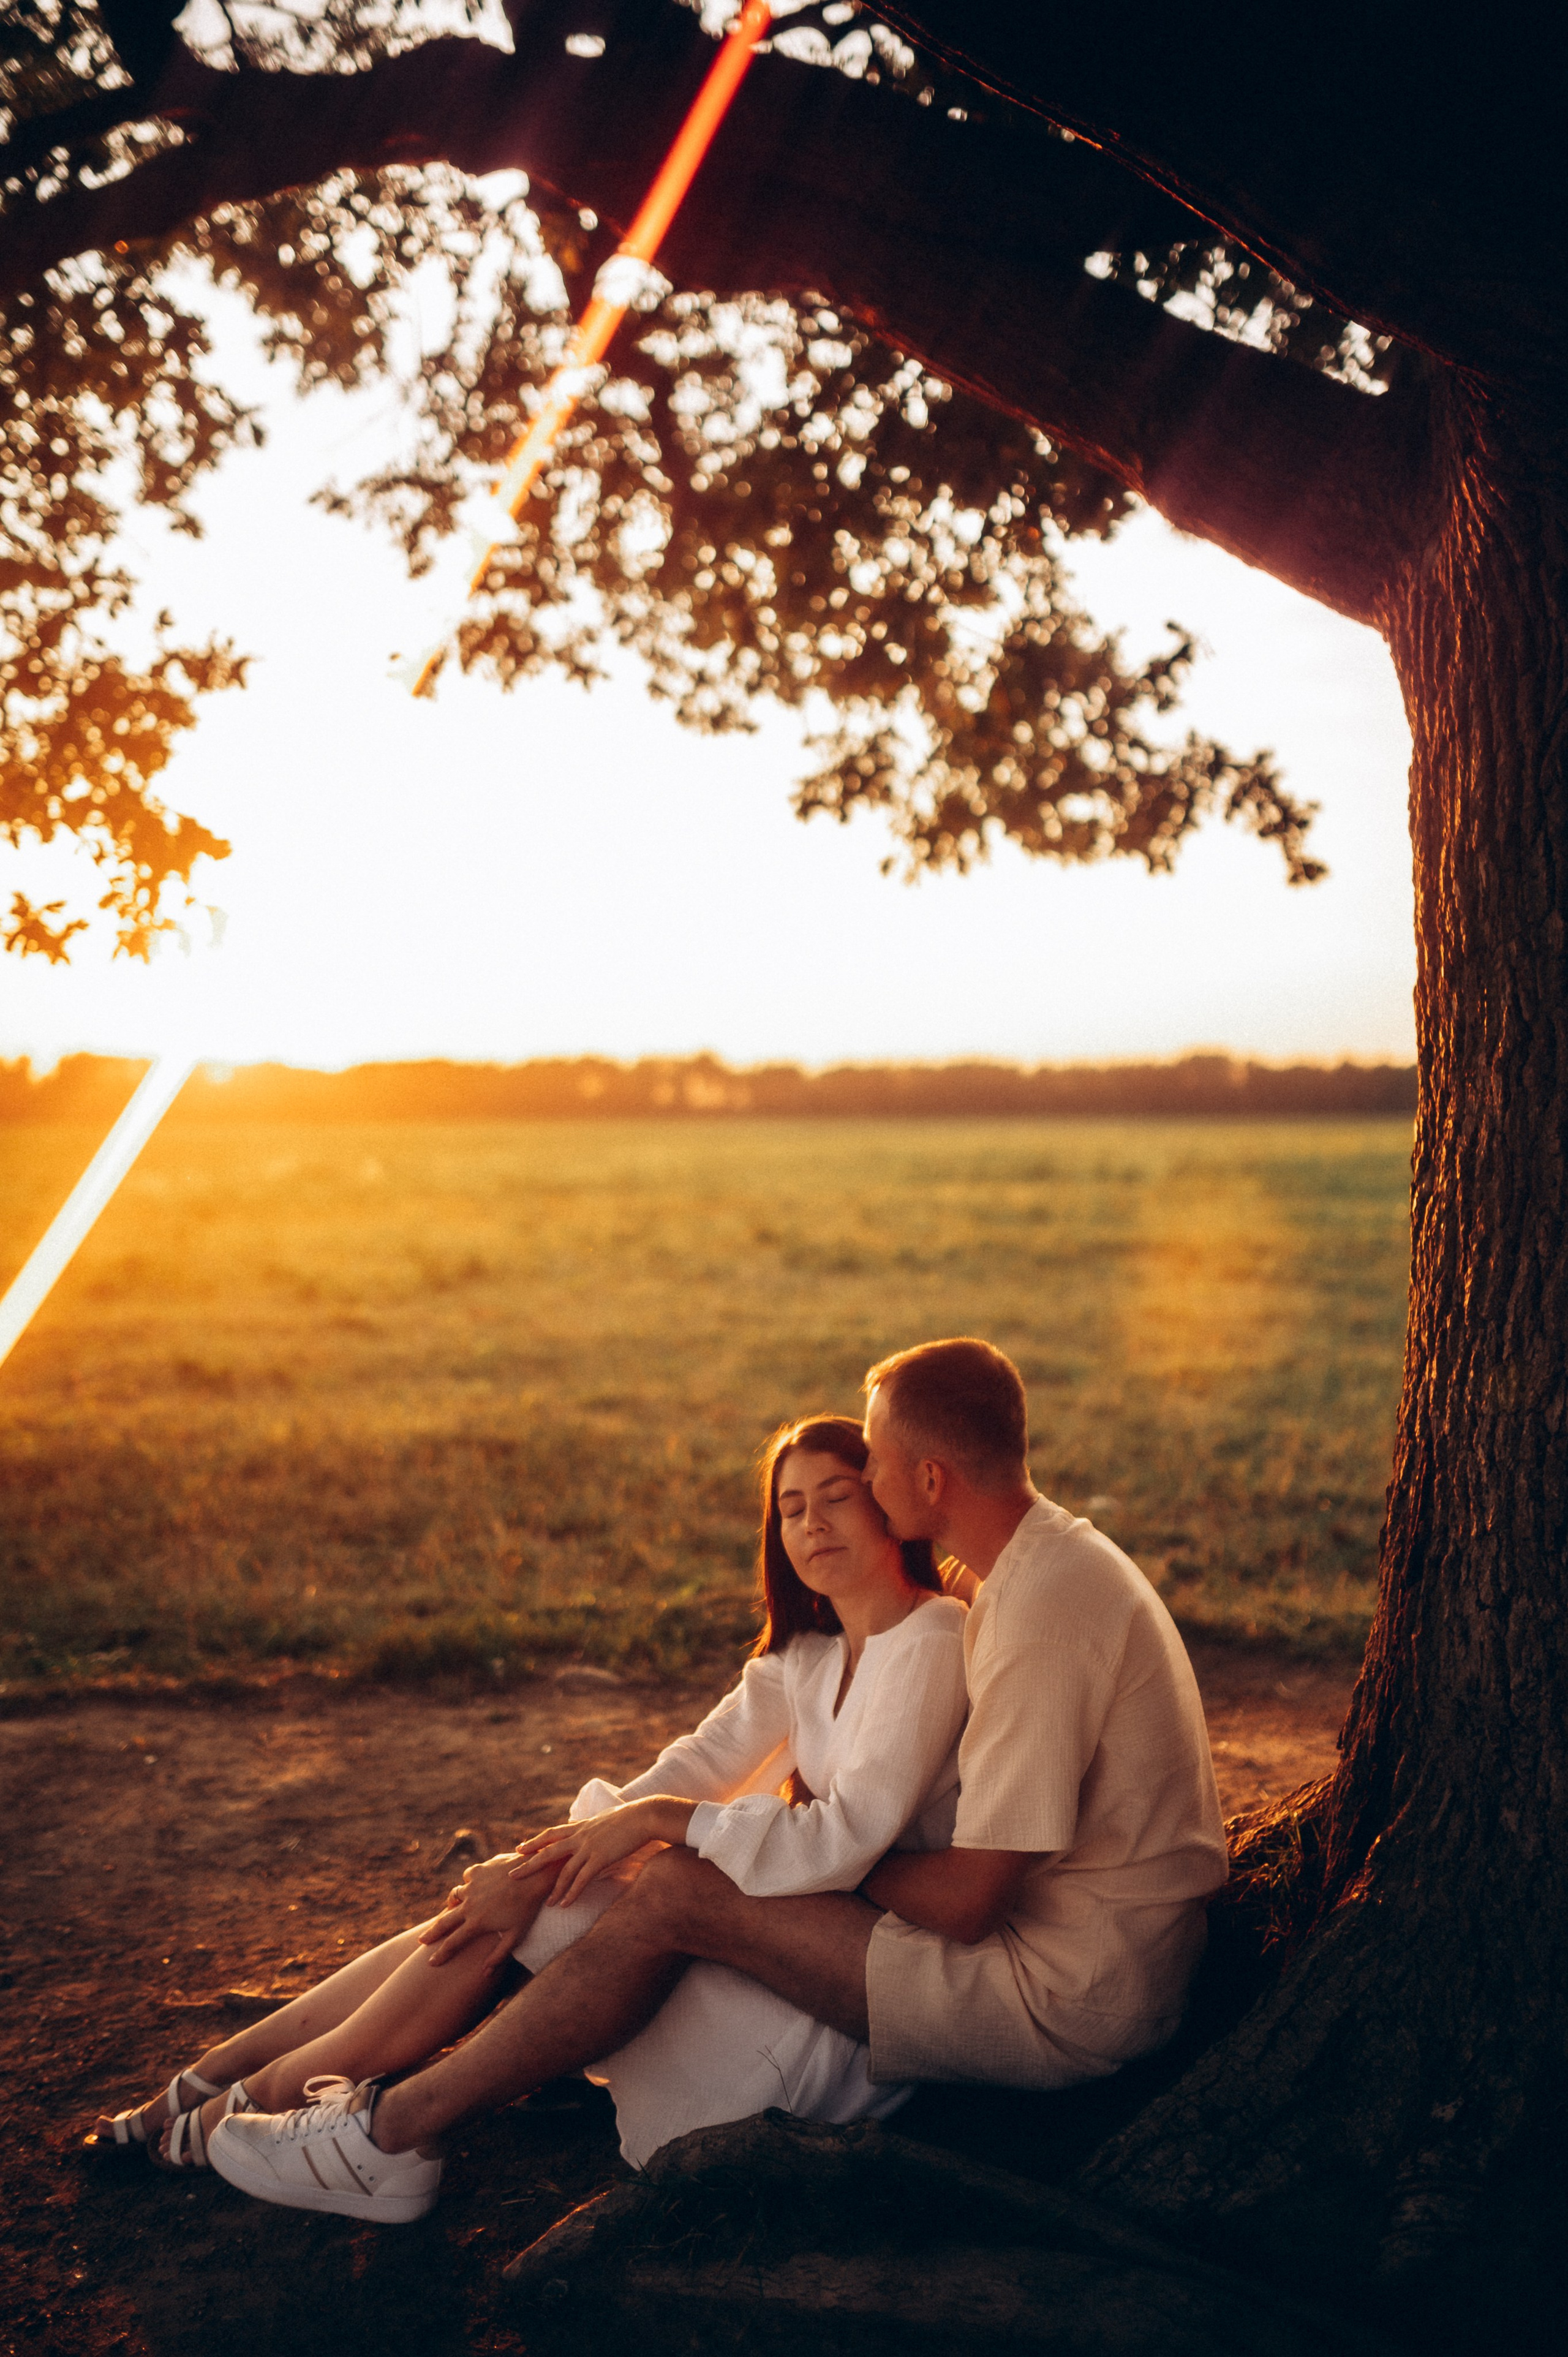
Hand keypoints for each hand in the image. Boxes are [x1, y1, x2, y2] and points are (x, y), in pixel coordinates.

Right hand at [418, 1851, 544, 1969]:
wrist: (535, 1874)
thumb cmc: (528, 1908)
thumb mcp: (517, 1936)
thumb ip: (499, 1956)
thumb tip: (484, 1973)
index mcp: (477, 1923)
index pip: (453, 1943)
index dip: (441, 1955)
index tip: (430, 1963)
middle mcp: (469, 1905)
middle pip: (444, 1922)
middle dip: (432, 1933)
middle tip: (422, 1941)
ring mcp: (472, 1886)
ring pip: (454, 1897)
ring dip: (451, 1905)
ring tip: (450, 1909)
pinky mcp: (477, 1871)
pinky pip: (467, 1879)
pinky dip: (468, 1884)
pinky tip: (473, 1887)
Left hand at [511, 1796, 693, 1910]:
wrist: (645, 1815)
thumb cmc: (631, 1817)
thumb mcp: (606, 1819)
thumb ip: (594, 1827)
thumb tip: (592, 1829)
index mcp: (581, 1826)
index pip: (552, 1834)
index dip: (535, 1841)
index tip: (519, 1848)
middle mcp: (580, 1836)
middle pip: (548, 1852)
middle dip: (530, 1864)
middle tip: (512, 1874)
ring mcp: (589, 1847)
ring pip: (564, 1871)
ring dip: (554, 1889)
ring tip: (546, 1904)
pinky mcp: (600, 1858)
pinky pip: (581, 1879)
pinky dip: (572, 1893)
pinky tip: (565, 1904)